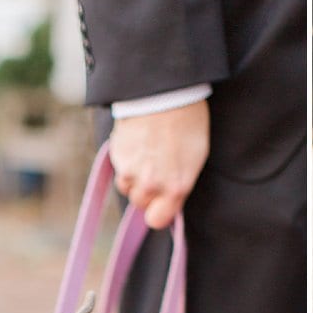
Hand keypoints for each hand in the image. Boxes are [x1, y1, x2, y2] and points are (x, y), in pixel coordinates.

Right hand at [109, 100, 209, 229]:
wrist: (165, 92)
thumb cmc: (188, 123)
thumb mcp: (196, 159)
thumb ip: (180, 185)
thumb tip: (171, 199)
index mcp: (175, 188)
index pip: (157, 220)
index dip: (158, 212)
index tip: (162, 203)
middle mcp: (150, 184)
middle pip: (140, 203)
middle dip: (146, 192)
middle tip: (156, 171)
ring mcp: (130, 170)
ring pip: (126, 186)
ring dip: (133, 177)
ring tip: (146, 155)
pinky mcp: (116, 154)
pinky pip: (118, 168)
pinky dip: (125, 160)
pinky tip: (137, 143)